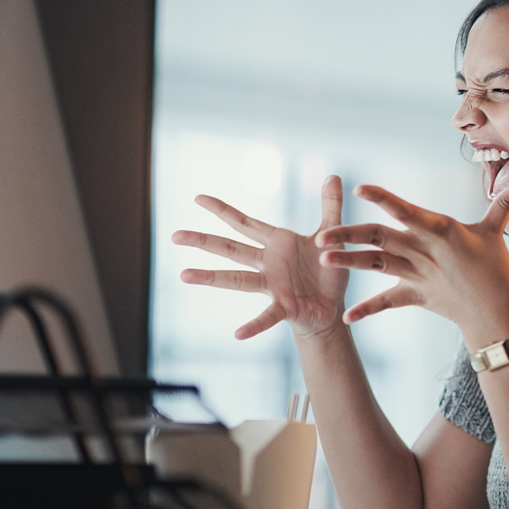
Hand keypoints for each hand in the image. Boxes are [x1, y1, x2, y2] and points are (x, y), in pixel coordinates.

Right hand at [172, 175, 348, 339]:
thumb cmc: (328, 271)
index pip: (244, 223)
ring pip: (237, 279)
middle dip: (203, 240)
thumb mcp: (333, 233)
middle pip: (230, 248)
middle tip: (174, 234)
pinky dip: (254, 325)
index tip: (198, 198)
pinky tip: (238, 334)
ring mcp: (272, 286)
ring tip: (184, 275)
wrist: (333, 305)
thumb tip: (333, 175)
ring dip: (211, 278)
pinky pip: (267, 316)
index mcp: (277, 243)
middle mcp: (268, 263)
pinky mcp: (284, 306)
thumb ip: (330, 206)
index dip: (222, 210)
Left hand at [315, 183, 508, 345]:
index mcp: (440, 232)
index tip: (359, 189)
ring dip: (349, 262)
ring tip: (323, 258)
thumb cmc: (496, 270)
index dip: (384, 199)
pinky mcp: (415, 296)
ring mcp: (417, 275)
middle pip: (381, 239)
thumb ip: (505, 207)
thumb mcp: (497, 235)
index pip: (408, 211)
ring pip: (377, 265)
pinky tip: (346, 316)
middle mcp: (424, 252)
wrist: (496, 315)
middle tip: (320, 233)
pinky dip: (368, 309)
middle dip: (350, 235)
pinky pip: (388, 302)